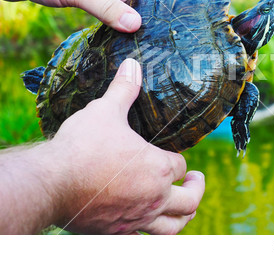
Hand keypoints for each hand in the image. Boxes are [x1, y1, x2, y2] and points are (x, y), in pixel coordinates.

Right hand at [49, 58, 204, 233]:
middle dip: (196, 189)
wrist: (50, 183)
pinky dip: (149, 233)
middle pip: (189, 201)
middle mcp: (153, 198)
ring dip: (183, 217)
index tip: (175, 156)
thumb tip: (133, 64)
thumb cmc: (82, 146)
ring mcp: (136, 219)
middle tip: (195, 180)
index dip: (179, 159)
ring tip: (183, 208)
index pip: (180, 165)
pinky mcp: (116, 232)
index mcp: (158, 169)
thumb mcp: (105, 111)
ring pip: (172, 228)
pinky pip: (141, 239)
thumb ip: (124, 89)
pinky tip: (144, 225)